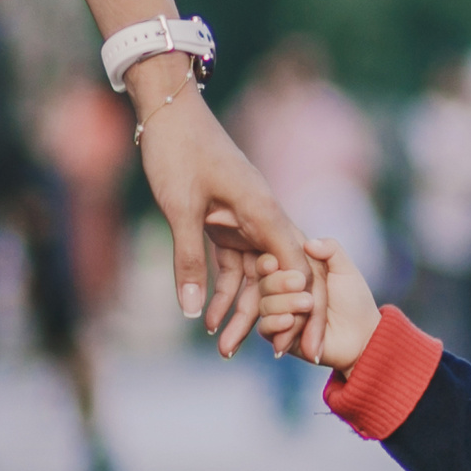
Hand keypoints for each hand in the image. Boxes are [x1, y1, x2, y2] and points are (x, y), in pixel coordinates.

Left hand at [129, 56, 324, 357]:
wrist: (169, 112)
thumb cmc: (179, 153)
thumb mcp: (180, 210)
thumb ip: (188, 261)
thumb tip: (193, 311)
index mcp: (265, 212)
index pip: (296, 269)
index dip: (301, 309)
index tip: (299, 344)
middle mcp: (264, 218)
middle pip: (280, 277)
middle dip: (275, 317)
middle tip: (271, 357)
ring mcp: (246, 219)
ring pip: (254, 274)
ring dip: (242, 309)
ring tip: (224, 347)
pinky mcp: (226, 220)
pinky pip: (232, 262)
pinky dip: (221, 288)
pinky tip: (208, 315)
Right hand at [255, 238, 379, 373]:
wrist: (361, 335)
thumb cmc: (354, 300)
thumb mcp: (345, 270)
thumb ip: (331, 250)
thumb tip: (308, 242)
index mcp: (293, 272)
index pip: (269, 262)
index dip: (268, 263)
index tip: (274, 264)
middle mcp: (282, 292)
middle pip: (264, 284)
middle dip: (279, 284)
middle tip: (300, 284)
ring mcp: (279, 313)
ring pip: (264, 305)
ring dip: (284, 304)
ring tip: (307, 304)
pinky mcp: (279, 335)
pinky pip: (265, 329)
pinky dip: (276, 324)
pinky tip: (290, 321)